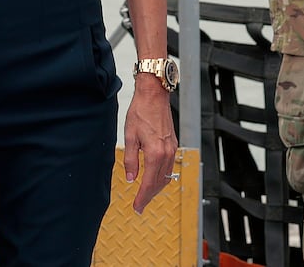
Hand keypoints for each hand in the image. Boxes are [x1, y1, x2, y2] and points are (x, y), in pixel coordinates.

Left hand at [123, 78, 178, 213]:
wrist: (154, 95)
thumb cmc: (140, 112)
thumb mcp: (130, 137)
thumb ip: (130, 160)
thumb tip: (131, 179)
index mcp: (154, 153)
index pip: (148, 183)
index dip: (142, 198)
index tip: (137, 207)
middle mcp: (166, 153)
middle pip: (159, 183)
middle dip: (149, 196)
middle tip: (139, 206)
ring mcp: (171, 149)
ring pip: (165, 176)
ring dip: (156, 188)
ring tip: (146, 195)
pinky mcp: (173, 144)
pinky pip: (169, 167)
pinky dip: (162, 176)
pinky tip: (154, 178)